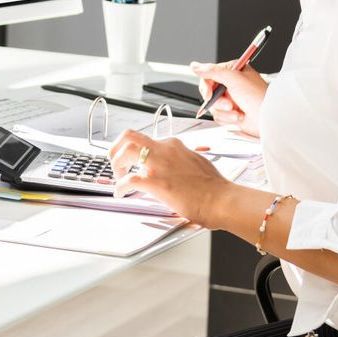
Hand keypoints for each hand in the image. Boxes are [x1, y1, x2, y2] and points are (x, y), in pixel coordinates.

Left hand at [109, 129, 231, 225]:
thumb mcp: (199, 164)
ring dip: (116, 164)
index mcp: (175, 146)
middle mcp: (165, 150)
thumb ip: (184, 162)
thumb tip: (180, 168)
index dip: (138, 152)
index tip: (134, 161)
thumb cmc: (215, 188)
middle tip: (116, 161)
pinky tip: (121, 194)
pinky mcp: (155, 182)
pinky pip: (128, 181)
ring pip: (125, 151)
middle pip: (130, 136)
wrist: (222, 199)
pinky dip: (120, 187)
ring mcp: (158, 164)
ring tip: (117, 176)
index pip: (149, 141)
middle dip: (117, 147)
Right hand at [190, 60, 267, 136]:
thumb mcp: (234, 78)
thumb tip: (194, 66)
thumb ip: (212, 71)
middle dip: (218, 102)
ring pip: (213, 107)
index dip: (207, 86)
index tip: (209, 94)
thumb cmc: (257, 96)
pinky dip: (228, 119)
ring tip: (238, 112)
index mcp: (232, 72)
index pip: (209, 76)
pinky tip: (239, 117)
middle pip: (208, 93)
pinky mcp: (231, 113)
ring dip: (225, 112)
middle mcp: (230, 85)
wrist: (268, 118)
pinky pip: (218, 117)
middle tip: (229, 104)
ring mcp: (231, 100)